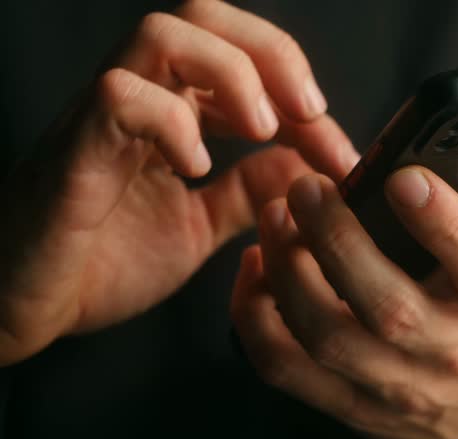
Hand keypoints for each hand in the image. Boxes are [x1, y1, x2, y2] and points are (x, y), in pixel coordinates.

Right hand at [0, 0, 357, 365]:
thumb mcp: (201, 224)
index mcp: (172, 112)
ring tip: (261, 128)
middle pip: (204, 17)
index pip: (244, 59)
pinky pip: (120, 98)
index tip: (343, 153)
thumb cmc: (105, 262)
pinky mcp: (75, 150)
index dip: (302, 93)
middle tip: (310, 111)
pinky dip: (172, 122)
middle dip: (272, 53)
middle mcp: (140, 99)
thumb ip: (249, 191)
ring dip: (230, 73)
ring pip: (162, 36)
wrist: (27, 308)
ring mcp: (102, 119)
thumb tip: (308, 164)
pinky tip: (197, 166)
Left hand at [230, 155, 457, 438]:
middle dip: (340, 241)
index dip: (444, 225)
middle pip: (388, 305)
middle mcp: (451, 350)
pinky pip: (288, 369)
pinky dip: (256, 320)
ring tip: (275, 217)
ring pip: (329, 337)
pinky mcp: (350, 401)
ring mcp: (396, 383)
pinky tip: (256, 269)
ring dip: (290, 275)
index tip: (405, 178)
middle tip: (309, 187)